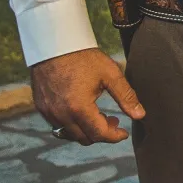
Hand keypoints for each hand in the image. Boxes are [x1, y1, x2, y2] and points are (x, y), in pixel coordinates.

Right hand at [31, 48, 145, 144]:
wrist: (54, 44)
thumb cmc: (83, 57)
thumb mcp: (110, 74)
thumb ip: (126, 96)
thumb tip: (140, 115)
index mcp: (79, 108)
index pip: (99, 134)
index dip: (114, 137)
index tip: (124, 133)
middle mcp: (61, 115)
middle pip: (85, 138)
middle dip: (102, 133)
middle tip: (113, 120)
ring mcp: (49, 112)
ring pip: (70, 135)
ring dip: (86, 131)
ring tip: (98, 115)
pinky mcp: (41, 108)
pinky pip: (58, 126)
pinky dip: (72, 125)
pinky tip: (81, 111)